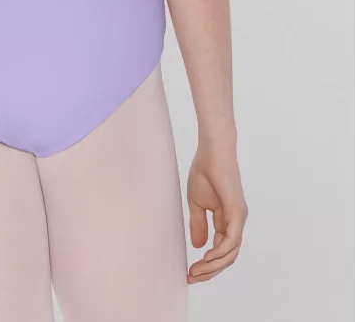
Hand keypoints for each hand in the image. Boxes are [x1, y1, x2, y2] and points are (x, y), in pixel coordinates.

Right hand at [186, 143, 247, 283]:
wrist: (212, 150)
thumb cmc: (204, 171)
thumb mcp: (197, 203)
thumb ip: (199, 224)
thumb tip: (198, 247)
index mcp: (227, 221)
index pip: (221, 251)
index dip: (207, 265)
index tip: (189, 272)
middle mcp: (236, 222)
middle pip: (227, 257)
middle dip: (209, 271)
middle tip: (191, 277)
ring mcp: (238, 218)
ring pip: (230, 253)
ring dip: (212, 266)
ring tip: (196, 270)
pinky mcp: (237, 211)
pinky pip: (231, 240)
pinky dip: (219, 252)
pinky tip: (206, 257)